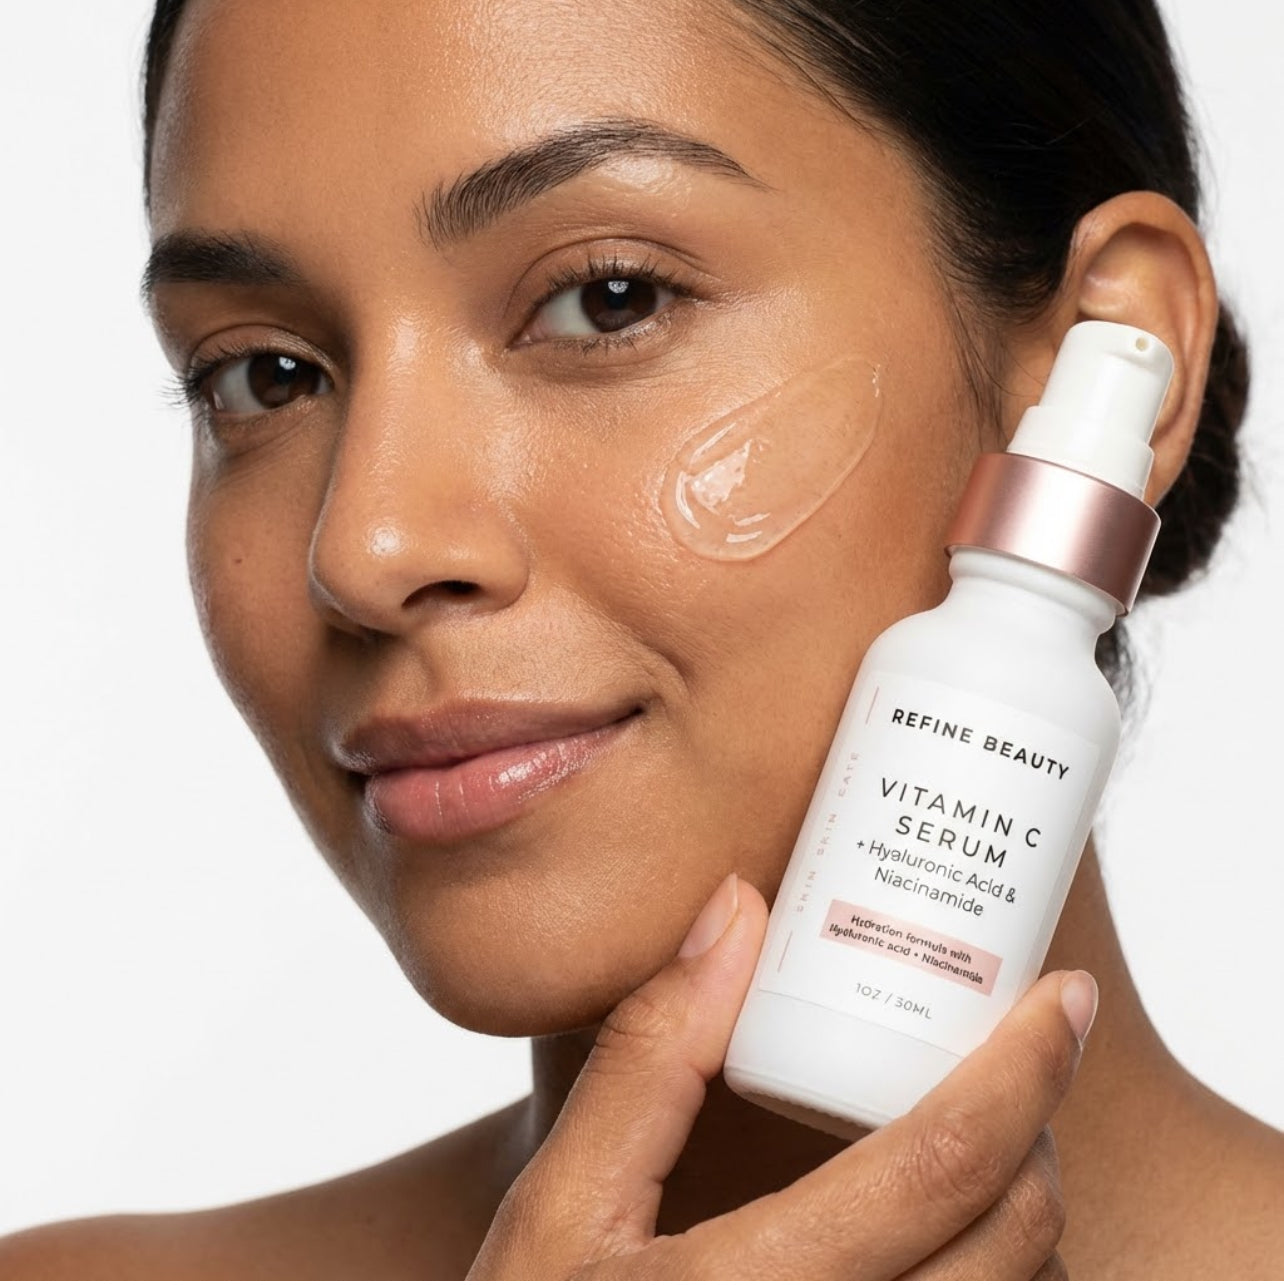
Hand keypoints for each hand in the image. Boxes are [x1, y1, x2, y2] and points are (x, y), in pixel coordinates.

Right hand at [469, 874, 1093, 1279]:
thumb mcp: (560, 1206)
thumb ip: (648, 1056)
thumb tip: (738, 910)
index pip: (941, 1167)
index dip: (1024, 1068)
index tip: (1062, 994)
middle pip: (1015, 1243)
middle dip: (1037, 1131)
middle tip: (1011, 1056)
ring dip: (1026, 1216)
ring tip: (980, 1142)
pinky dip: (999, 1280)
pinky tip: (947, 1238)